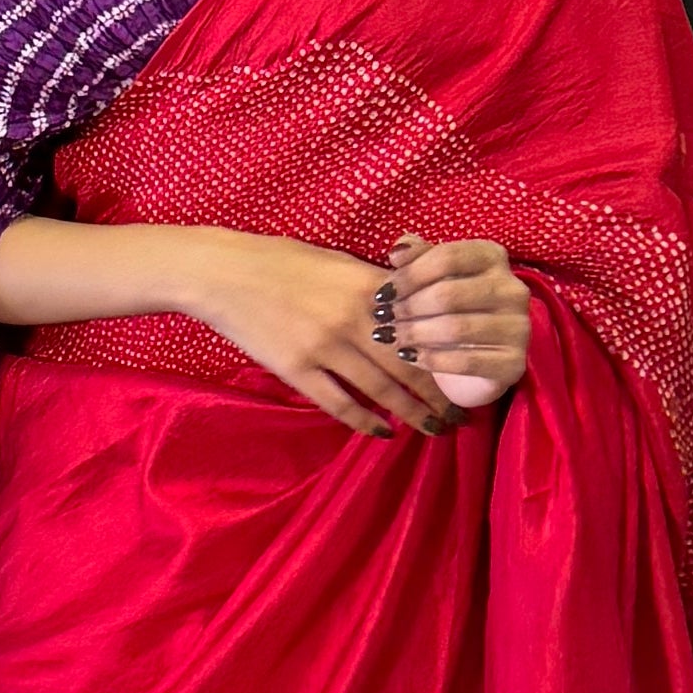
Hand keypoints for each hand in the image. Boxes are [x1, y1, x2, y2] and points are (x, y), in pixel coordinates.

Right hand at [186, 231, 456, 440]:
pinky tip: (382, 431)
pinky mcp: (296, 369)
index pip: (421, 327)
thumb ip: (377, 283)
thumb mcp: (338, 262)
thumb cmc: (282, 261)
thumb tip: (414, 306)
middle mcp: (353, 319)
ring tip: (432, 428)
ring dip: (411, 413)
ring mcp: (324, 347)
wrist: (224, 273)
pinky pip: (339, 403)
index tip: (468, 372)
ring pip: (380, 390)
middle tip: (460, 415)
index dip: (448, 354)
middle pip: (409, 366)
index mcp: (368, 288)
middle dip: (438, 394)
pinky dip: (364, 420)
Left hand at [386, 236, 527, 409]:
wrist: (482, 357)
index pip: (447, 257)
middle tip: (383, 318)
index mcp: (494, 257)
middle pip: (448, 294)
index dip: (409, 275)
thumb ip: (418, 257)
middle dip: (408, 307)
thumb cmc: (453, 307)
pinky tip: (410, 357)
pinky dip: (432, 360)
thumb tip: (397, 252)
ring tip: (390, 337)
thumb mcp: (436, 276)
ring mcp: (519, 327)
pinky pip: (466, 362)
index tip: (382, 293)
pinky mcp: (514, 363)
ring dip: (415, 333)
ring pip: (455, 328)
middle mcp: (513, 289)